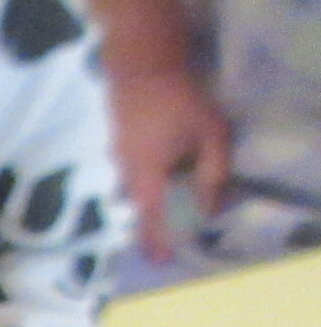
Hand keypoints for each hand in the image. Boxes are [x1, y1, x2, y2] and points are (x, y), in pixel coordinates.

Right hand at [111, 67, 230, 261]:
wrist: (140, 65)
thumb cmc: (178, 100)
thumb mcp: (210, 134)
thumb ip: (213, 174)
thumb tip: (210, 209)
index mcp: (147, 175)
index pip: (150, 218)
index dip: (155, 242)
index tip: (160, 261)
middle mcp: (125, 172)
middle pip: (135, 207)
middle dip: (147, 225)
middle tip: (160, 238)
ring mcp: (114, 157)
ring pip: (128, 189)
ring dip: (142, 200)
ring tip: (157, 205)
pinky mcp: (113, 143)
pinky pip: (125, 171)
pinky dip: (137, 179)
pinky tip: (149, 170)